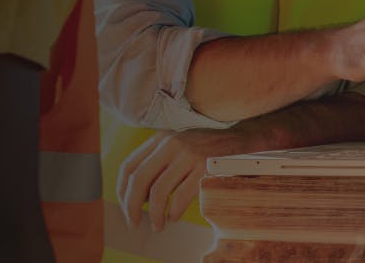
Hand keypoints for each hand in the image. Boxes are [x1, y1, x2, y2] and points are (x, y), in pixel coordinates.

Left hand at [117, 128, 251, 231]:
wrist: (242, 139)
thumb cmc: (208, 148)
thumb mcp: (179, 146)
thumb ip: (159, 162)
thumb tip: (139, 197)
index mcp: (161, 139)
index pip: (129, 166)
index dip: (122, 190)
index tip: (125, 207)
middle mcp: (171, 144)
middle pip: (139, 179)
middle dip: (131, 205)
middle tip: (133, 222)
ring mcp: (188, 155)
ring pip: (158, 190)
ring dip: (154, 214)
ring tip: (157, 225)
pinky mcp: (204, 167)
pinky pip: (181, 196)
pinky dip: (174, 211)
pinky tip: (174, 217)